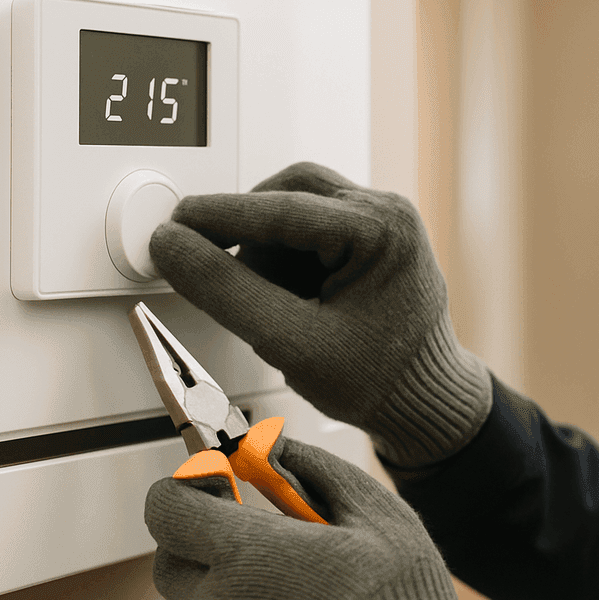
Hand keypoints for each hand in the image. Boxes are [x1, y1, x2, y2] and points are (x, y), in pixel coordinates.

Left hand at [144, 437, 504, 599]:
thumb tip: (270, 445)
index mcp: (250, 560)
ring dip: (222, 587)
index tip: (221, 480)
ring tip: (287, 582)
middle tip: (249, 526)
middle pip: (170, 562)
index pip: (167, 509)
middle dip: (198, 536)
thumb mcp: (377, 514)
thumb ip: (313, 469)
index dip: (189, 485)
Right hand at [149, 161, 491, 467]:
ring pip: (298, 208)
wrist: (425, 405)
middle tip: (206, 262)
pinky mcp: (373, 240)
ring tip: (270, 306)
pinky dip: (286, 258)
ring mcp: (384, 224)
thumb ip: (226, 291)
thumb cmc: (381, 382)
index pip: (279, 207)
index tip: (173, 225)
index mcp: (382, 230)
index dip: (216, 216)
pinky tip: (289, 301)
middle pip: (289, 194)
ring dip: (267, 248)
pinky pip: (314, 228)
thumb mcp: (290, 342)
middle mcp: (388, 214)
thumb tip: (173, 247)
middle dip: (245, 232)